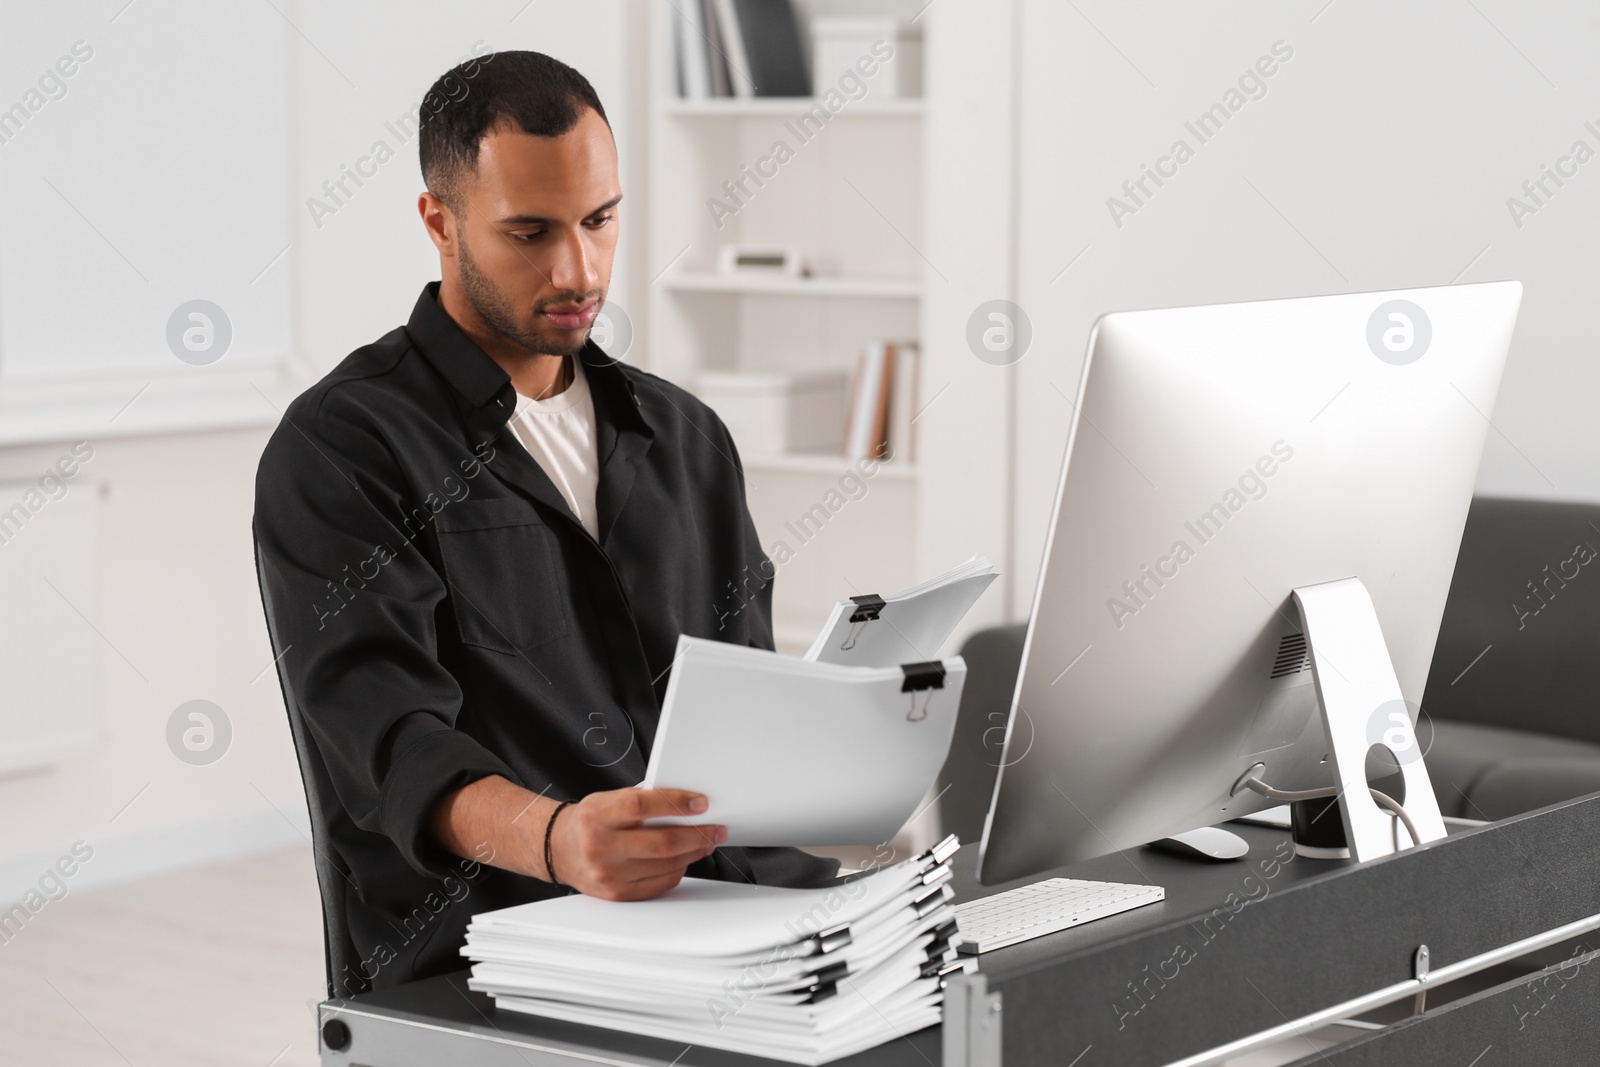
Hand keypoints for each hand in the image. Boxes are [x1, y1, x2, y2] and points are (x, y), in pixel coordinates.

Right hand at [548, 788, 725, 900]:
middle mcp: (602, 846)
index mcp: (598, 814)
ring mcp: (609, 873)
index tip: (701, 803)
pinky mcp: (617, 893)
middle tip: (716, 829)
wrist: (559, 849)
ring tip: (704, 842)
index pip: (643, 806)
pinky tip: (683, 859)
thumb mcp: (607, 799)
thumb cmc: (589, 821)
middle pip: (662, 842)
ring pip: (666, 865)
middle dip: (698, 835)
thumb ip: (641, 801)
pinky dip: (678, 870)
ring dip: (693, 853)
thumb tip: (686, 806)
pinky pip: (660, 884)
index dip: (676, 804)